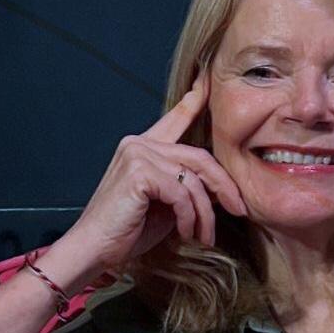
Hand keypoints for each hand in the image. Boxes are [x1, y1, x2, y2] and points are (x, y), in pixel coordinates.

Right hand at [61, 72, 246, 271]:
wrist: (94, 250)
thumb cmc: (127, 231)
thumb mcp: (166, 205)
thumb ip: (186, 186)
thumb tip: (219, 186)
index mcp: (143, 147)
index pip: (174, 119)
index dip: (194, 101)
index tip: (208, 82)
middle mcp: (139, 144)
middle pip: (200, 157)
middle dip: (224, 186)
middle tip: (240, 209)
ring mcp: (138, 154)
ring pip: (194, 180)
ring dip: (206, 213)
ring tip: (204, 235)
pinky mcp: (139, 172)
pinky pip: (182, 194)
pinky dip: (189, 218)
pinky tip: (185, 233)